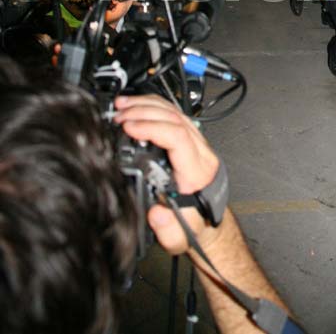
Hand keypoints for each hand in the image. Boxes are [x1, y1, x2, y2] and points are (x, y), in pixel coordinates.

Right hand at [114, 94, 220, 254]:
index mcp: (196, 173)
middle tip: (119, 117)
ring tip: (122, 106)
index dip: (153, 128)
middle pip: (175, 118)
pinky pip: (173, 114)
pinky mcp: (190, 139)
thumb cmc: (193, 225)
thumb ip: (168, 229)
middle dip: (144, 112)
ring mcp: (196, 143)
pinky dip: (153, 106)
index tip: (129, 127)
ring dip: (147, 105)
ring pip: (175, 112)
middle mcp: (200, 153)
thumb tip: (157, 214)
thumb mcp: (178, 238)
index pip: (178, 137)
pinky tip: (136, 106)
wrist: (208, 222)